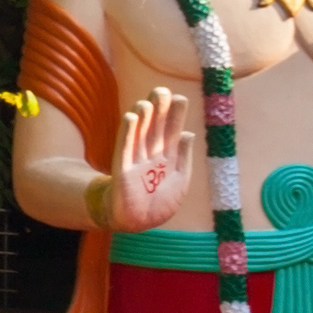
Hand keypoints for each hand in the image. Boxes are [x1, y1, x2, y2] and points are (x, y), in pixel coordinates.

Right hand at [111, 87, 198, 232]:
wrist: (140, 222)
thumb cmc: (159, 204)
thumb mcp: (180, 179)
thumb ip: (184, 157)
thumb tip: (190, 133)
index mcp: (166, 158)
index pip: (171, 132)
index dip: (175, 116)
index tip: (180, 98)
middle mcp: (150, 155)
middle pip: (154, 129)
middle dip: (158, 111)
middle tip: (161, 90)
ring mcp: (136, 161)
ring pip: (139, 136)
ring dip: (143, 119)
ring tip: (146, 101)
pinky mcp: (122, 170)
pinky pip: (124, 148)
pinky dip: (128, 133)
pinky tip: (130, 118)